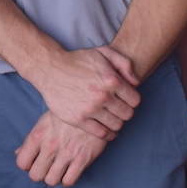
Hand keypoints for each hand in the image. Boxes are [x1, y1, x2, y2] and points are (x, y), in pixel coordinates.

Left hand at [15, 111, 109, 186]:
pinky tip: (70, 171)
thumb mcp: (44, 122)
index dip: (27, 165)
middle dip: (40, 174)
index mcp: (37, 135)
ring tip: (59, 170)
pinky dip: (68, 180)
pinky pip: (69, 181)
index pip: (21, 162)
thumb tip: (17, 153)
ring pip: (51, 181)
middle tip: (47, 168)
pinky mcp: (82, 159)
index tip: (34, 162)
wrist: (92, 108)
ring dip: (54, 177)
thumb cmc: (65, 115)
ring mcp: (66, 154)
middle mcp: (49, 146)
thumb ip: (30, 139)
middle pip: (35, 176)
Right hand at [22, 46, 140, 139]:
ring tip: (112, 118)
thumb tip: (136, 82)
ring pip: (116, 125)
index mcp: (111, 80)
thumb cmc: (78, 60)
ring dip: (116, 123)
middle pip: (128, 114)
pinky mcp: (79, 119)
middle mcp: (103, 96)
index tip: (125, 100)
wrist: (50, 69)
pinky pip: (101, 133)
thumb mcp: (103, 52)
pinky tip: (107, 130)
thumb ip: (124, 63)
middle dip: (125, 112)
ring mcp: (90, 109)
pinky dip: (108, 135)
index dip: (132, 100)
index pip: (135, 100)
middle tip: (118, 109)